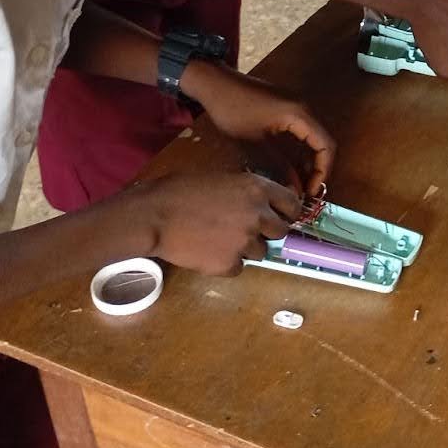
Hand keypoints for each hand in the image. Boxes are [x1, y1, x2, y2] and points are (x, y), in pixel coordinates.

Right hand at [131, 171, 301, 275]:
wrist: (154, 216)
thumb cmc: (181, 191)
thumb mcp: (222, 179)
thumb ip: (247, 192)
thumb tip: (263, 204)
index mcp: (258, 189)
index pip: (292, 205)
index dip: (286, 212)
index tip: (278, 216)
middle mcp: (258, 215)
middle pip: (280, 232)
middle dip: (266, 232)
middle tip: (244, 230)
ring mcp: (245, 242)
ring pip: (260, 253)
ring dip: (245, 249)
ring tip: (218, 239)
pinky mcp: (229, 264)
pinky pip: (238, 267)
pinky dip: (226, 263)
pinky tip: (207, 251)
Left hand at [182, 62, 335, 193]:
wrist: (215, 83)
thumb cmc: (232, 110)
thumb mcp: (253, 144)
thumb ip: (276, 167)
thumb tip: (293, 190)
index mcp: (299, 114)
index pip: (326, 145)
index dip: (323, 171)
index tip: (310, 191)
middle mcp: (304, 109)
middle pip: (323, 142)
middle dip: (318, 168)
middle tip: (306, 191)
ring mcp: (296, 107)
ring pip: (313, 138)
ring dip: (310, 160)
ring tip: (299, 183)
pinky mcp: (286, 109)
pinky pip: (303, 132)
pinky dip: (301, 151)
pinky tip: (290, 166)